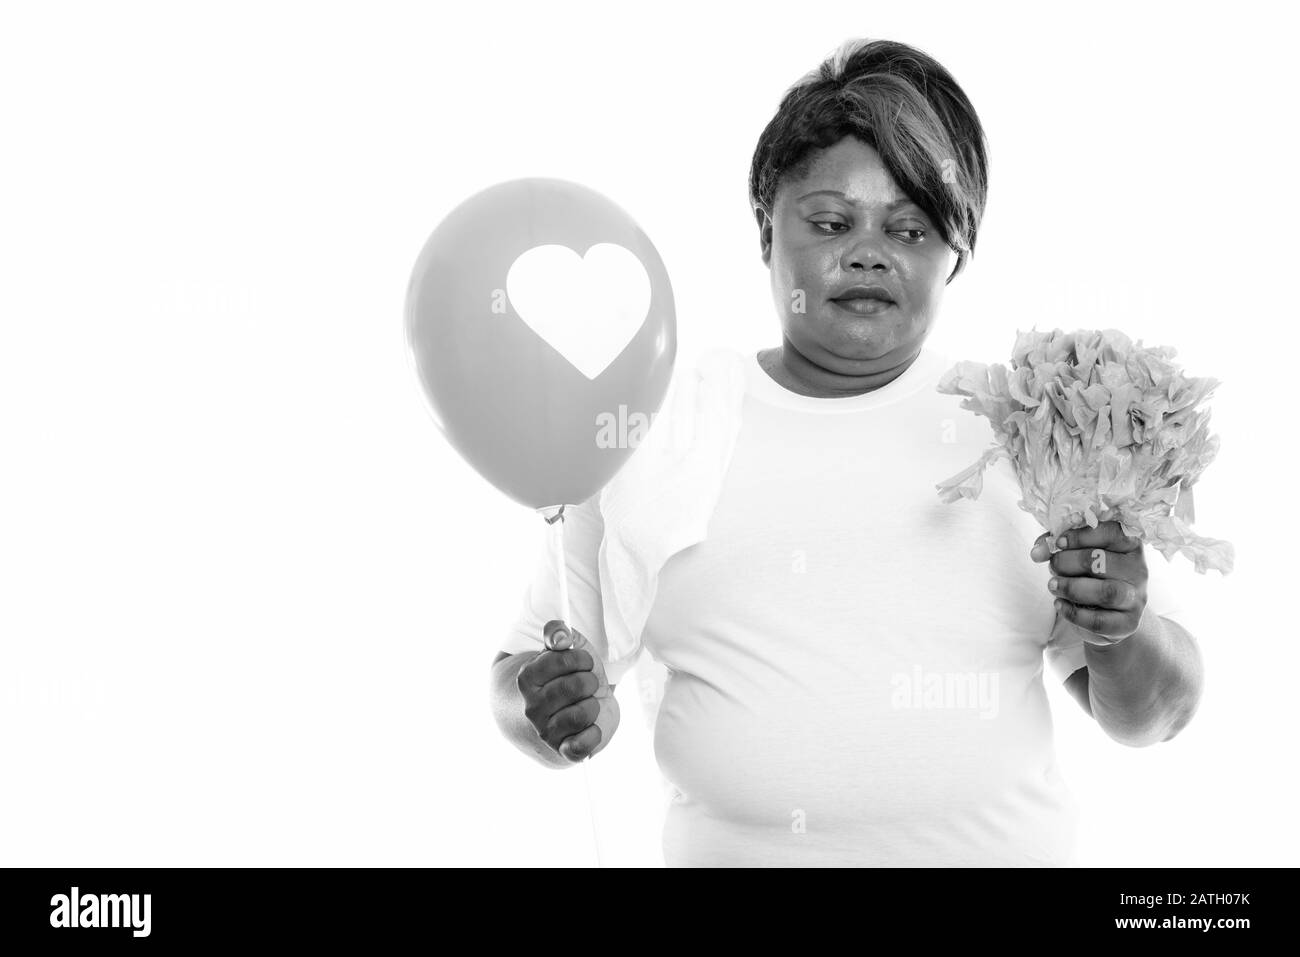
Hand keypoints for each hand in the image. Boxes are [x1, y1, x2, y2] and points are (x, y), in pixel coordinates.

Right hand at [516, 620, 618, 761]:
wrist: (567, 713)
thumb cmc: (567, 678)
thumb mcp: (564, 650)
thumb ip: (557, 633)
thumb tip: (560, 636)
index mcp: (526, 679)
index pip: (561, 659)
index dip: (581, 658)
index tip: (583, 663)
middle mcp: (532, 707)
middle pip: (576, 686)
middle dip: (590, 681)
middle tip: (587, 684)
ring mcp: (546, 732)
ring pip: (582, 714)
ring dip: (593, 705)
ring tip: (587, 704)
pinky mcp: (563, 751)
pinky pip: (581, 746)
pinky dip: (593, 735)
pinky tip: (591, 727)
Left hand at [1030, 520, 1148, 645]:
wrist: (1106, 614)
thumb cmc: (1090, 575)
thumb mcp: (1076, 553)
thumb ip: (1057, 546)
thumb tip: (1037, 552)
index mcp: (1129, 545)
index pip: (1112, 532)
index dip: (1081, 536)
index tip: (1058, 542)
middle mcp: (1138, 570)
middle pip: (1102, 561)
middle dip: (1067, 562)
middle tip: (1052, 567)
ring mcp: (1136, 598)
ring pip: (1105, 592)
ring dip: (1071, 588)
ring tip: (1053, 586)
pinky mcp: (1128, 623)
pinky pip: (1099, 620)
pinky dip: (1073, 613)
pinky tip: (1060, 605)